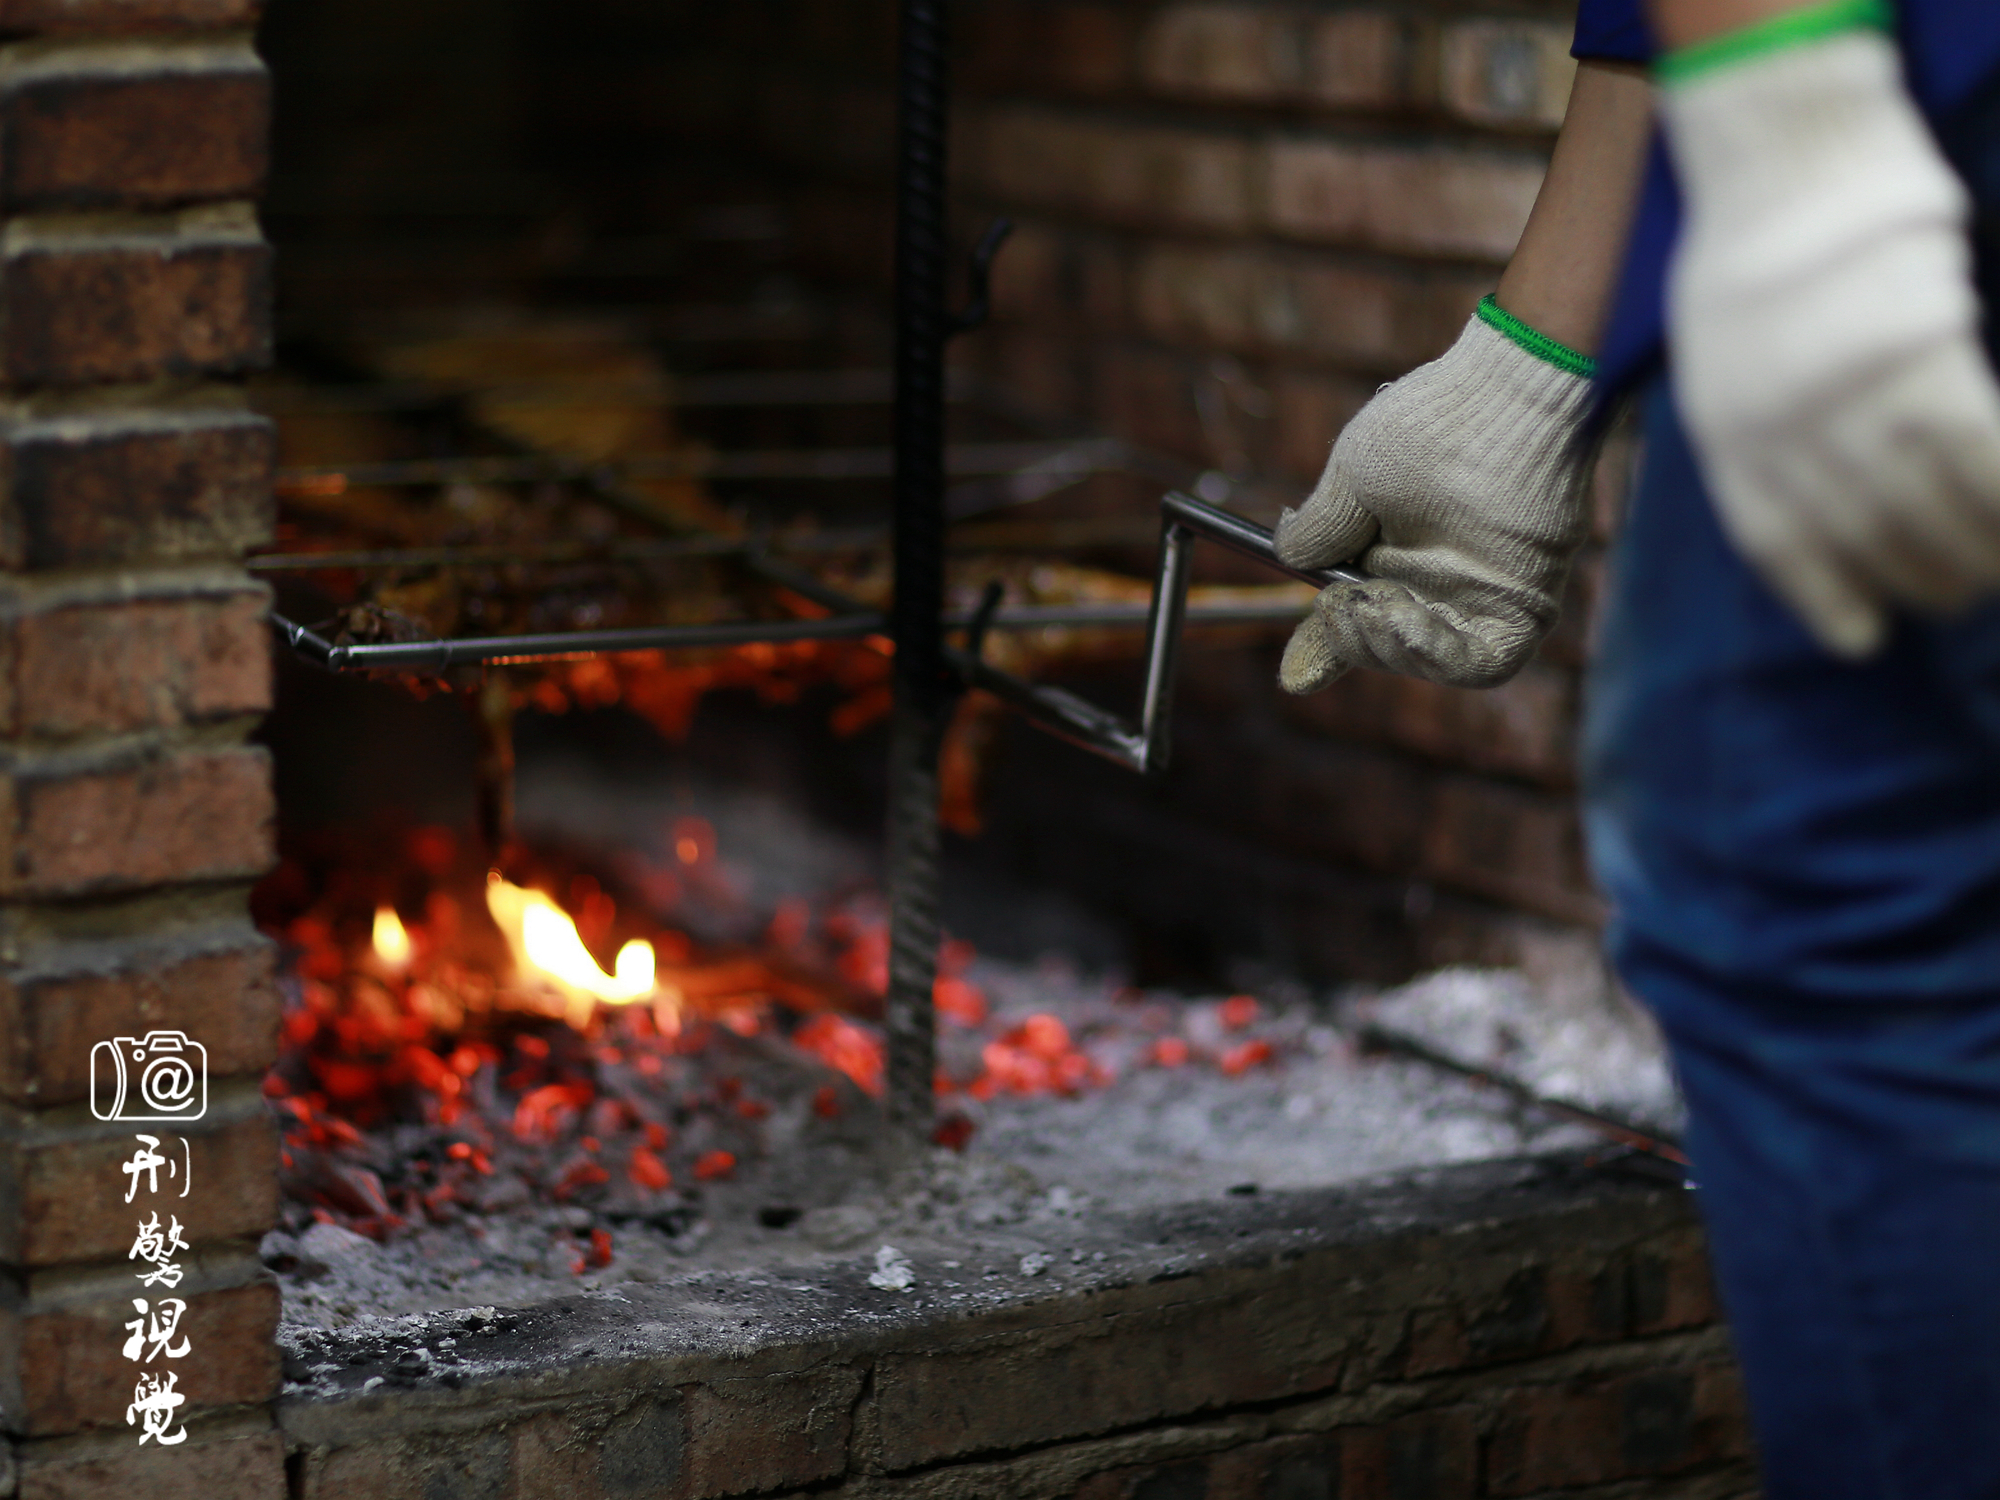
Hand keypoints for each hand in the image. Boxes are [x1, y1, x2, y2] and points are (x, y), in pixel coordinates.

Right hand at [1274, 308, 1597, 693]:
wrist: (1499, 401)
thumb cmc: (1430, 425)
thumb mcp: (1353, 479)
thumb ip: (1322, 529)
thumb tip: (1287, 554)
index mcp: (1391, 553)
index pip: (1352, 619)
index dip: (1321, 651)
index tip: (1294, 677)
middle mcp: (1436, 580)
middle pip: (1384, 646)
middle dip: (1352, 643)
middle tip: (1338, 606)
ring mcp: (1480, 596)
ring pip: (1429, 660)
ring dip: (1389, 649)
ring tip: (1370, 606)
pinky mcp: (1522, 606)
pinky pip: (1482, 662)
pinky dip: (1438, 654)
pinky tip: (1405, 616)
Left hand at [1661, 27, 1999, 656]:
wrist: (1788, 165)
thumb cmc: (1750, 256)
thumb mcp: (1715, 363)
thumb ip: (1755, 431)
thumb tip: (1809, 493)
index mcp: (1724, 436)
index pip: (1780, 544)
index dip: (1827, 598)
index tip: (1862, 639)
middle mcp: (1783, 430)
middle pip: (1860, 533)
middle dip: (1912, 577)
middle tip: (1954, 598)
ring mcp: (1851, 397)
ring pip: (1922, 506)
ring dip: (1968, 552)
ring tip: (1991, 575)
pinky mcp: (1923, 357)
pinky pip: (1976, 454)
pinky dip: (1999, 496)